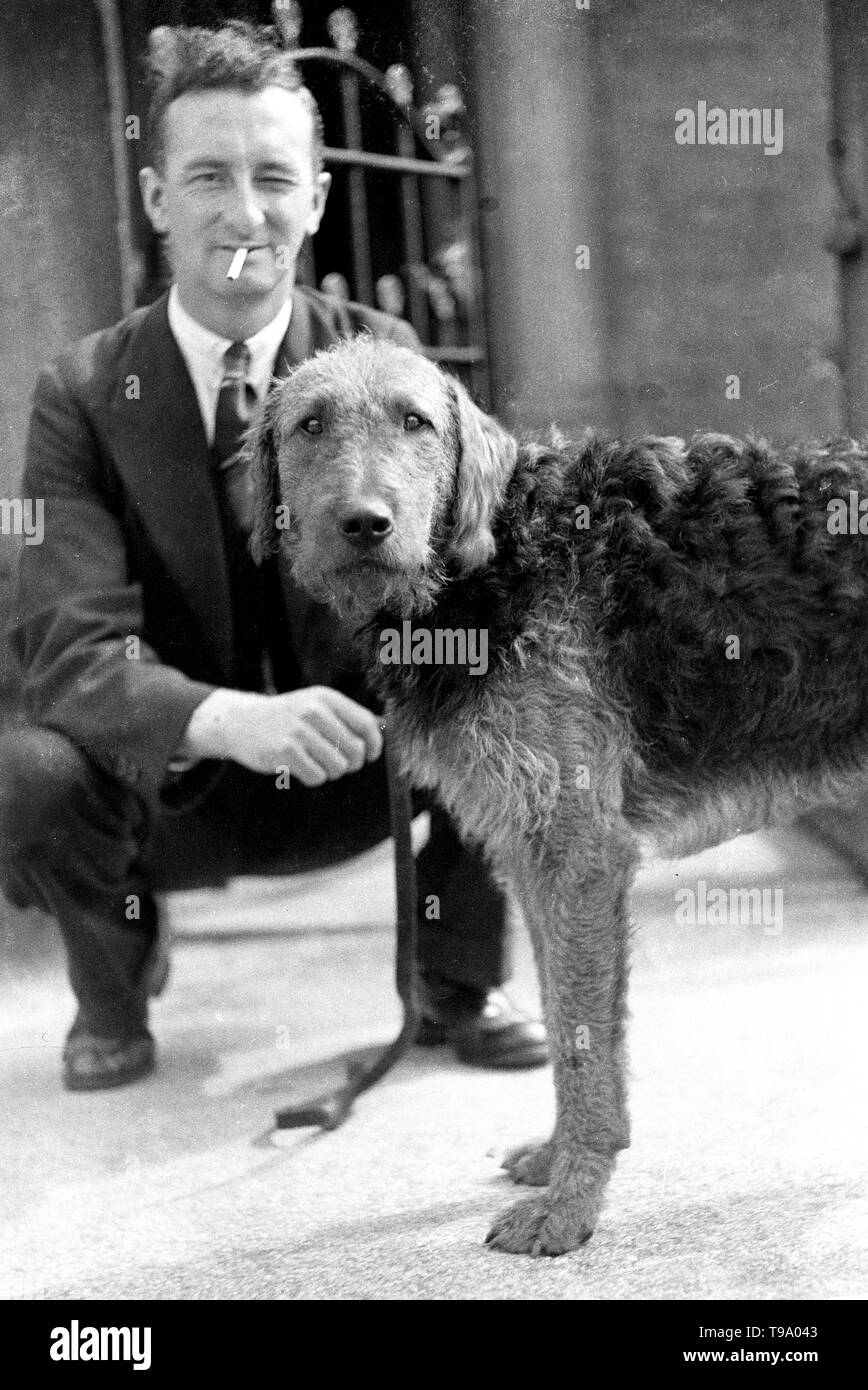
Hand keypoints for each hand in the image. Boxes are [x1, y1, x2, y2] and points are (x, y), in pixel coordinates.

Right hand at [181, 686, 383, 784]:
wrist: (242, 722)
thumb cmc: (288, 718)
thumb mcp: (316, 706)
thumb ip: (347, 718)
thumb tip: (383, 734)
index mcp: (326, 697)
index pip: (367, 724)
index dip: (375, 745)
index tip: (370, 756)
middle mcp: (314, 710)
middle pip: (356, 750)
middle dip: (351, 764)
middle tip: (338, 764)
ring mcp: (298, 730)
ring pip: (338, 767)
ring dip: (331, 772)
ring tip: (316, 763)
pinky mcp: (284, 751)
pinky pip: (317, 777)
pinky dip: (313, 778)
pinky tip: (300, 767)